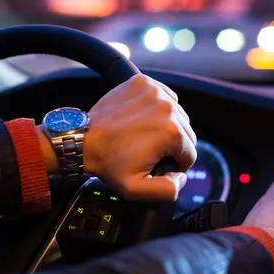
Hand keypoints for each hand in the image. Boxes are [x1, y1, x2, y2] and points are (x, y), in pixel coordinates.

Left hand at [83, 74, 196, 200]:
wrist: (84, 140)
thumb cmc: (108, 162)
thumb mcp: (137, 189)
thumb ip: (167, 190)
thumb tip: (181, 178)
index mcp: (171, 132)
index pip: (190, 153)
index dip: (176, 164)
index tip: (158, 164)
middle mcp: (167, 108)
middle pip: (186, 132)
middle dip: (172, 145)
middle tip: (149, 151)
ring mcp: (155, 92)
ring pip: (176, 114)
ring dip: (166, 125)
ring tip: (144, 135)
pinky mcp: (143, 82)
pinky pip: (164, 97)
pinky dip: (157, 108)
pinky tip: (143, 119)